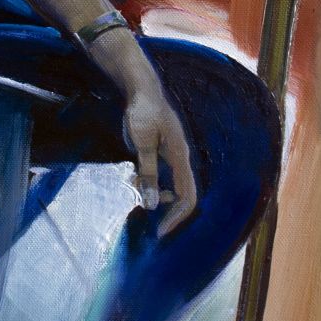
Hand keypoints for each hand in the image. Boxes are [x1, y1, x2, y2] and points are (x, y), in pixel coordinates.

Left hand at [121, 82, 198, 235]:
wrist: (141, 89)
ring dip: (155, 193)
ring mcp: (173, 155)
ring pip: (171, 185)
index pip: (188, 197)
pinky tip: (133, 177)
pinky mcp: (163, 151)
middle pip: (183, 194)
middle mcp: (181, 158)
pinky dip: (150, 181)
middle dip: (167, 210)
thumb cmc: (142, 113)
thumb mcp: (142, 144)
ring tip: (134, 188)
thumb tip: (152, 204)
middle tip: (147, 219)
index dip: (176, 217)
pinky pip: (162, 175)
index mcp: (180, 157)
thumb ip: (148, 173)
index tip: (159, 231)